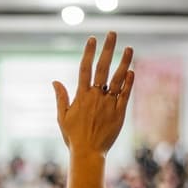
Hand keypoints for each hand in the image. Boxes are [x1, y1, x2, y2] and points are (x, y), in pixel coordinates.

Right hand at [53, 31, 133, 155]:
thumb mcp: (62, 117)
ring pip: (118, 79)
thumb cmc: (73, 137)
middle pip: (102, 68)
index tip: (92, 39)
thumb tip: (55, 81)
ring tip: (129, 48)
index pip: (85, 68)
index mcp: (81, 96)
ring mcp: (109, 104)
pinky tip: (132, 71)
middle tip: (112, 34)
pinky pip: (125, 94)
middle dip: (107, 49)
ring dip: (124, 62)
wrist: (88, 153)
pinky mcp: (119, 113)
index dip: (89, 52)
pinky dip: (129, 82)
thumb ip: (61, 97)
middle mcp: (96, 97)